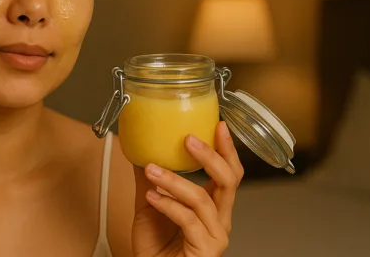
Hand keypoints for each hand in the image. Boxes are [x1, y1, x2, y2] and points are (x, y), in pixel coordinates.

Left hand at [131, 121, 243, 256]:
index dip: (227, 149)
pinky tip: (152, 196)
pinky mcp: (205, 251)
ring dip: (174, 181)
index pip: (229, 173)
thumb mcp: (149, 205)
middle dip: (210, 156)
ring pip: (202, 200)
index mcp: (213, 207)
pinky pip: (188, 221)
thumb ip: (149, 179)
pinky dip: (168, 205)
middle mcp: (220, 221)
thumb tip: (140, 149)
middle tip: (188, 139)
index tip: (218, 125)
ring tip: (151, 169)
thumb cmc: (155, 247)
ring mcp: (215, 237)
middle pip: (228, 181)